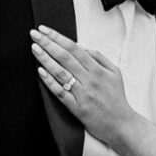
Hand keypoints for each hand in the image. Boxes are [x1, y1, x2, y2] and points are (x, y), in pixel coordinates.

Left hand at [31, 27, 136, 144]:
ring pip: (60, 72)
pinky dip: (49, 81)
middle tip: (34, 34)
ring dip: (45, 59)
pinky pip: (60, 93)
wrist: (122, 125)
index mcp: (98, 69)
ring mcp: (82, 94)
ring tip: (34, 48)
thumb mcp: (115, 72)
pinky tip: (40, 71)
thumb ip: (99, 57)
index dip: (58, 37)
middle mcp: (90, 80)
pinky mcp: (77, 108)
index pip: (75, 48)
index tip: (45, 29)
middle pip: (65, 57)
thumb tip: (81, 46)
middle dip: (48, 43)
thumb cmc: (117, 98)